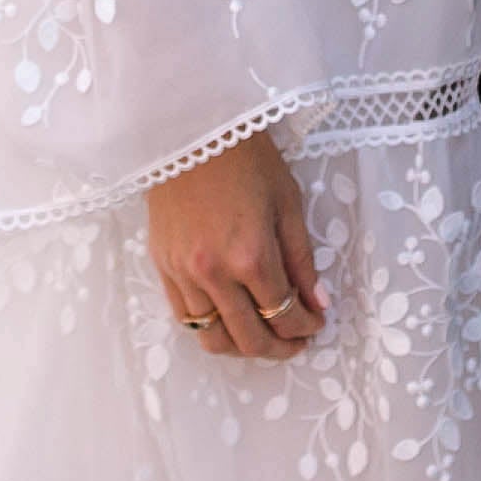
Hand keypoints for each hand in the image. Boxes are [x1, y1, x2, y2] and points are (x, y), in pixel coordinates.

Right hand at [149, 135, 324, 360]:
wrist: (191, 131)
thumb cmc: (247, 160)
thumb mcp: (288, 204)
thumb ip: (302, 260)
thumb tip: (318, 304)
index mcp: (251, 256)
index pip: (283, 314)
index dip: (305, 327)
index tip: (316, 325)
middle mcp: (214, 273)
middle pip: (249, 338)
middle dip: (279, 349)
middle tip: (295, 342)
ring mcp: (183, 273)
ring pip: (212, 338)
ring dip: (242, 346)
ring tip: (262, 336)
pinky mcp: (162, 267)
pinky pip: (186, 318)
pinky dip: (211, 329)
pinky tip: (230, 319)